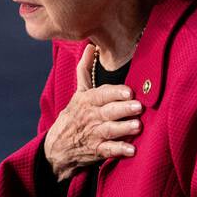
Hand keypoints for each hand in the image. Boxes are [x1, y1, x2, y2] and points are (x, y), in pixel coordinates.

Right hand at [41, 43, 141, 180]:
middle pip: (108, 111)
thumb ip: (85, 69)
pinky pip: (108, 151)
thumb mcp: (79, 92)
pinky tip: (132, 150)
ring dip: (123, 128)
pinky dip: (119, 151)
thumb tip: (90, 46)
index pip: (102, 94)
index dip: (115, 93)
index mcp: (87, 100)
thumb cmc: (74, 115)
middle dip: (123, 109)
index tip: (129, 92)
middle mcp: (91, 117)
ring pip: (109, 130)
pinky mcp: (97, 151)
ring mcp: (94, 134)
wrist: (58, 146)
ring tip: (138, 126)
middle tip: (138, 107)